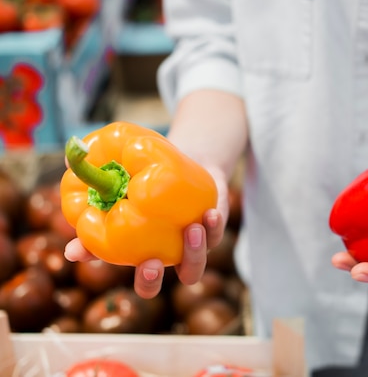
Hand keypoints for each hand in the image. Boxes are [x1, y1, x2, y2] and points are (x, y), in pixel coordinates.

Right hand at [64, 165, 230, 298]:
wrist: (182, 165)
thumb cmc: (143, 184)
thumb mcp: (119, 194)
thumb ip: (94, 211)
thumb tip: (69, 231)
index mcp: (151, 257)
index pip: (147, 282)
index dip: (145, 281)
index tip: (142, 264)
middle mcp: (176, 257)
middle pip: (174, 280)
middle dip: (163, 278)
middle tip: (152, 263)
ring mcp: (198, 245)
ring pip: (198, 264)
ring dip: (196, 251)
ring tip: (191, 228)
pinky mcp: (215, 228)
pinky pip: (217, 233)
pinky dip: (214, 226)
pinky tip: (209, 214)